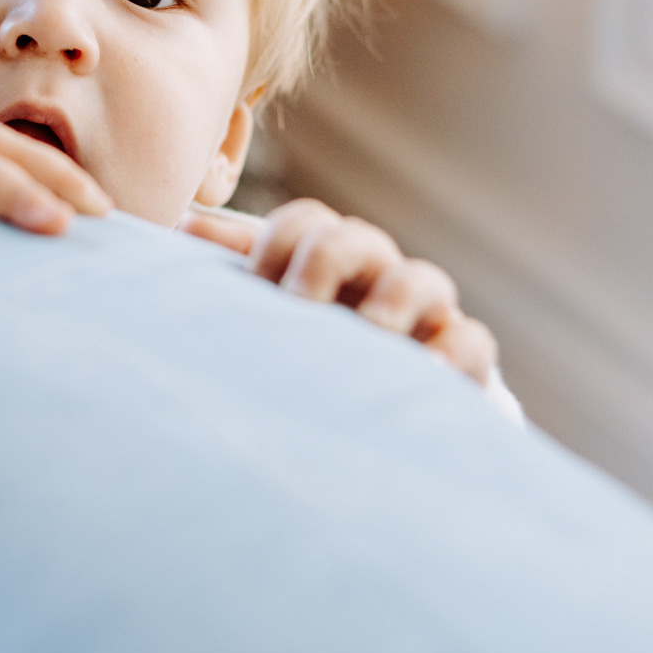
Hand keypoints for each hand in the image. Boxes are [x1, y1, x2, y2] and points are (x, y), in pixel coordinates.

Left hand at [182, 199, 498, 386]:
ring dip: (395, 301)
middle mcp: (376, 277)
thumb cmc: (309, 354)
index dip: (280, 240)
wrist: (376, 428)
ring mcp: (424, 316)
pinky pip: (471, 341)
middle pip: (359, 240)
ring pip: (423, 281)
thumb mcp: (269, 312)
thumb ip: (233, 269)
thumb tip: (181, 225)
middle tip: (298, 302)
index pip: (308, 224)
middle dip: (329, 261)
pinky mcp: (460, 362)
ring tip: (372, 330)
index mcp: (326, 261)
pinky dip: (454, 352)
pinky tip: (428, 374)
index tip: (255, 281)